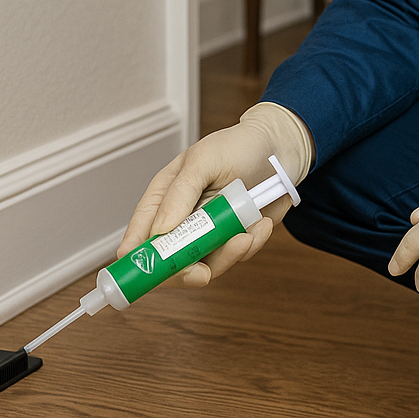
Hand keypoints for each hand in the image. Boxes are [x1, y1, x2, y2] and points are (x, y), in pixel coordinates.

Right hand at [117, 102, 312, 288]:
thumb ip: (180, 193)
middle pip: (169, 261)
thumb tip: (160, 229)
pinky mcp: (234, 238)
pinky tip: (261, 223)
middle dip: (186, 270)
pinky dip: (250, 245)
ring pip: (205, 266)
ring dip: (226, 256)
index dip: (138, 257)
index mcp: (164, 197)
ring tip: (245, 236)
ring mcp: (209, 232)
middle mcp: (183, 219)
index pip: (140, 234)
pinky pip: (236, 257)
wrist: (280, 149)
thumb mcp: (204, 160)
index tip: (149, 273)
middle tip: (203, 272)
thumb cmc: (238, 146)